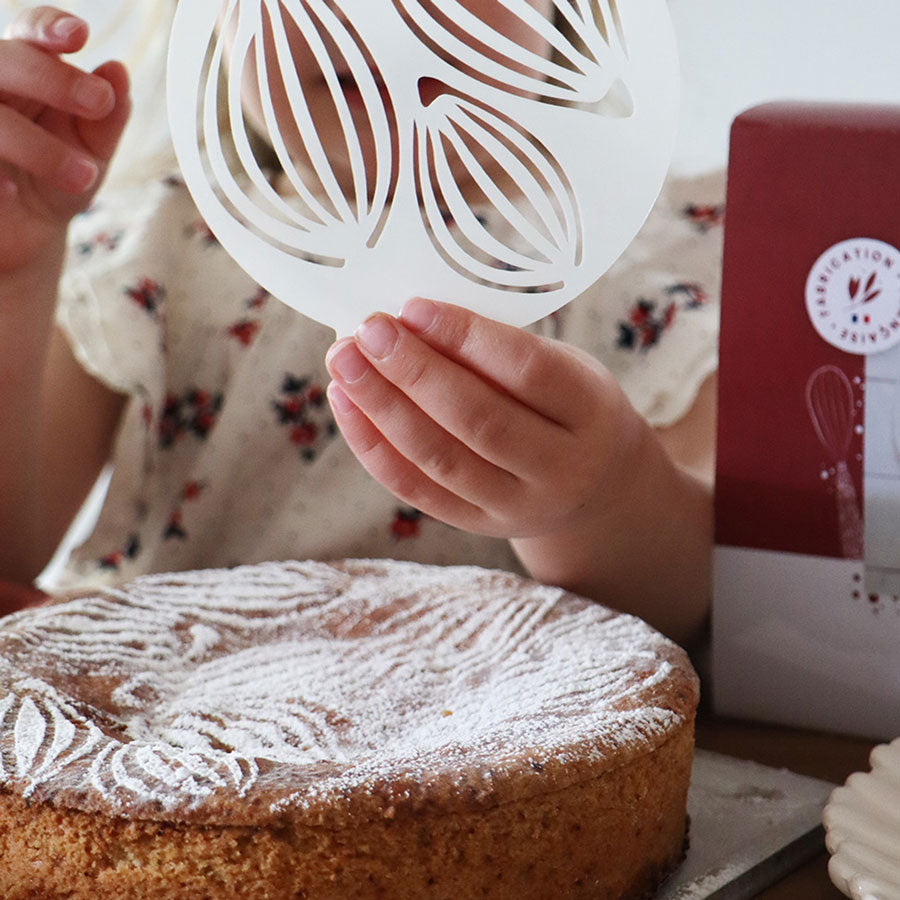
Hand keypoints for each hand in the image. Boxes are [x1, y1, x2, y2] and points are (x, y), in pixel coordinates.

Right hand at [0, 6, 130, 272]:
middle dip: (51, 77)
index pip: (29, 33)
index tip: (79, 36)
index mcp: (25, 71)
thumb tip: (119, 72)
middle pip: (5, 60)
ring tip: (84, 175)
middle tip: (99, 101)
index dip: (48, 27)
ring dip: (36, 144)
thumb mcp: (93, 150)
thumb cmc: (60, 178)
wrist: (32, 231)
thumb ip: (107, 116)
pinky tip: (12, 192)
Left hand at [325, 299, 639, 539]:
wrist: (595, 485)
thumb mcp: (561, 367)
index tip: (412, 307)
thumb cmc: (567, 405)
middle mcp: (561, 469)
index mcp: (590, 412)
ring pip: (439, 458)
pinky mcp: (478, 526)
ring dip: (381, 406)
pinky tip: (345, 403)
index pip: (526, 371)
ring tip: (344, 361)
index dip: (465, 337)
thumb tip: (408, 320)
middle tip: (366, 331)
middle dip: (413, 372)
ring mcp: (518, 506)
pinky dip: (372, 446)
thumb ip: (499, 350)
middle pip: (478, 420)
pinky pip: (415, 489)